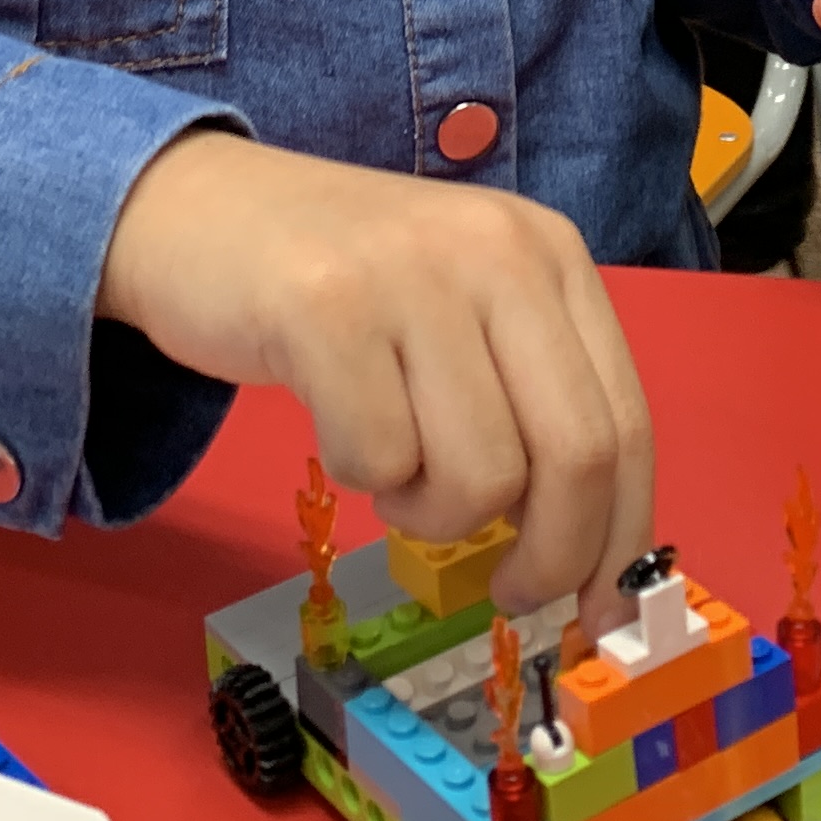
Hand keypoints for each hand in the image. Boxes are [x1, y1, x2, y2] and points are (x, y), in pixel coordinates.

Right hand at [99, 131, 651, 613]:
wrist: (192, 209)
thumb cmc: (338, 284)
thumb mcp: (464, 313)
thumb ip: (531, 402)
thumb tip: (589, 556)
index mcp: (550, 253)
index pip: (627, 421)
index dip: (622, 536)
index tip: (603, 611)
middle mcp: (498, 251)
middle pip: (577, 456)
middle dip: (551, 557)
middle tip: (508, 592)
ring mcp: (412, 274)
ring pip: (480, 475)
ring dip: (431, 512)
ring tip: (391, 464)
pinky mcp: (325, 307)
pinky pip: (379, 460)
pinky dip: (361, 476)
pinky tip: (337, 423)